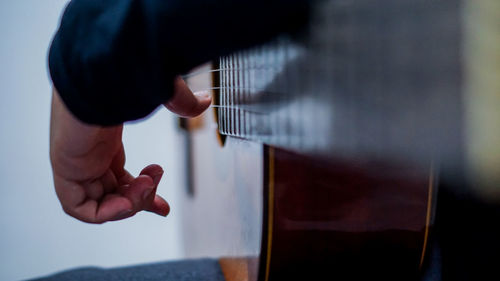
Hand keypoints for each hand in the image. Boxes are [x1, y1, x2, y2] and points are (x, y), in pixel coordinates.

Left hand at [50, 77, 210, 222]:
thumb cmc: (126, 75)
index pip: (121, 178)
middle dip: (141, 201)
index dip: (143, 195)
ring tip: (145, 185)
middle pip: (114, 194)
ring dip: (129, 204)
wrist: (100, 70)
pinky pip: (79, 207)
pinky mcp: (65, 169)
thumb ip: (182, 103)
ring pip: (100, 203)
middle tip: (156, 186)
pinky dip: (106, 214)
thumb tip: (206, 101)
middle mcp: (89, 155)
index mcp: (106, 142)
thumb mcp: (161, 94)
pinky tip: (126, 204)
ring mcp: (76, 162)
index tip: (163, 206)